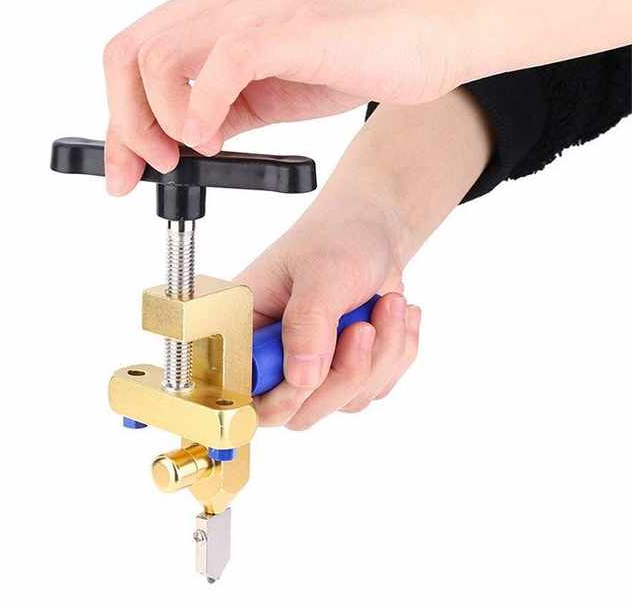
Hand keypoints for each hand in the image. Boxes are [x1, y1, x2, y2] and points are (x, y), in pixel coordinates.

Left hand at [101, 0, 456, 193]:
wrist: (430, 29)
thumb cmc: (356, 54)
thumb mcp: (270, 88)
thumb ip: (223, 108)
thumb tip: (182, 142)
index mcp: (214, 4)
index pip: (134, 58)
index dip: (119, 121)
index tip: (124, 171)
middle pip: (127, 55)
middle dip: (126, 125)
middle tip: (154, 169)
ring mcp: (251, 3)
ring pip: (156, 58)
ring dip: (161, 121)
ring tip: (196, 151)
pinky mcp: (284, 24)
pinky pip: (217, 66)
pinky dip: (200, 112)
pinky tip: (215, 138)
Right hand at [237, 199, 420, 429]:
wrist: (375, 230)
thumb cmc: (338, 237)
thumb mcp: (323, 271)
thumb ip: (308, 323)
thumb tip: (302, 378)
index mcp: (247, 324)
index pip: (244, 389)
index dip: (282, 393)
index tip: (318, 367)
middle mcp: (272, 353)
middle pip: (298, 410)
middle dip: (346, 371)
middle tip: (365, 327)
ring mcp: (309, 366)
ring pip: (343, 400)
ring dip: (380, 357)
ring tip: (388, 304)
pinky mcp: (343, 371)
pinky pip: (373, 389)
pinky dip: (395, 355)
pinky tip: (395, 317)